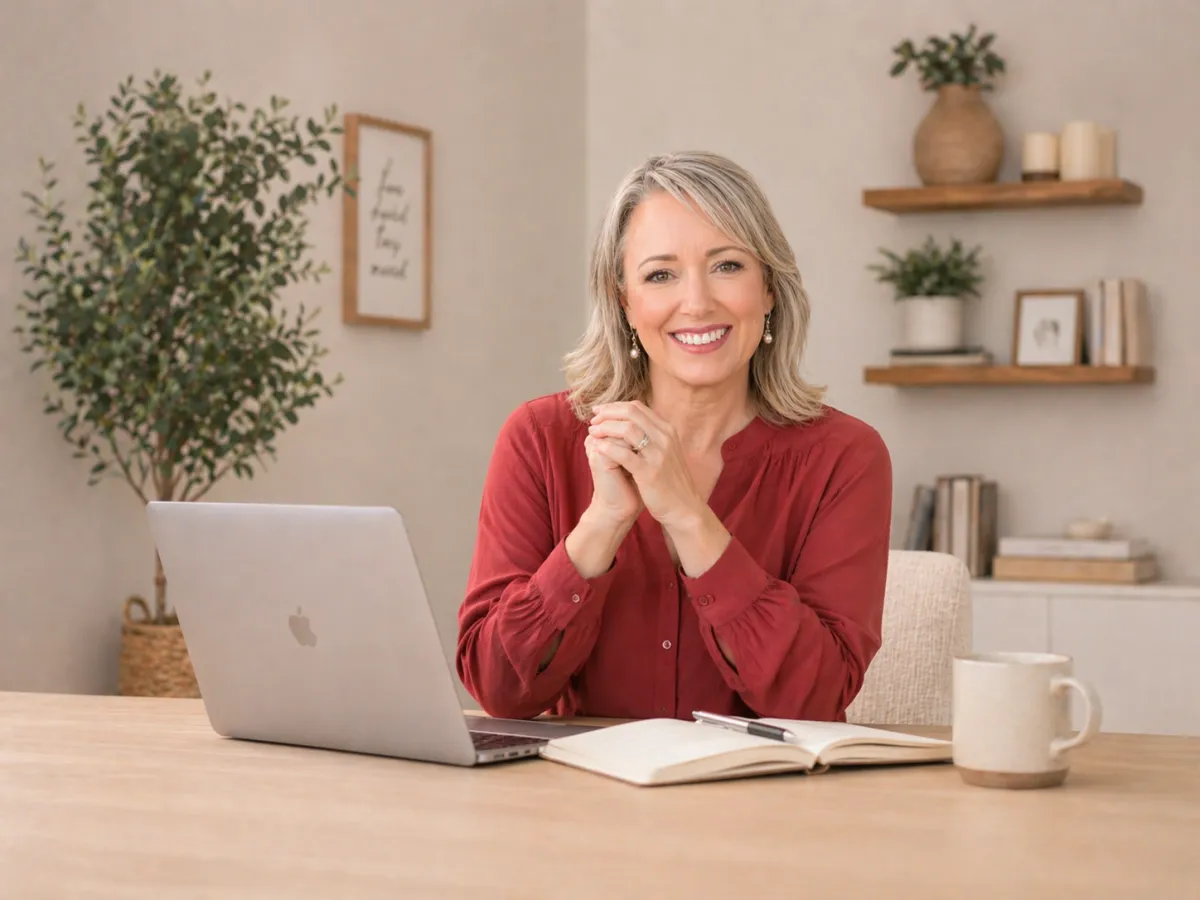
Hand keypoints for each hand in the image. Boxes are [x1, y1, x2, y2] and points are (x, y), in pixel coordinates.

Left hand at [587, 401, 704, 531]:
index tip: (600, 411)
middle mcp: (665, 438)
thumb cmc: (671, 481)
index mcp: (667, 431)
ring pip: (627, 429)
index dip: (615, 407)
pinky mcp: (650, 472)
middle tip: (593, 420)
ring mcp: (658, 455)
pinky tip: (597, 448)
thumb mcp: (666, 452)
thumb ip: (653, 436)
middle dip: (608, 413)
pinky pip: (625, 454)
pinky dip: (608, 448)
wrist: (684, 508)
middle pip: (631, 413)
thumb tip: (632, 423)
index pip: (637, 407)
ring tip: (592, 432)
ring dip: (605, 428)